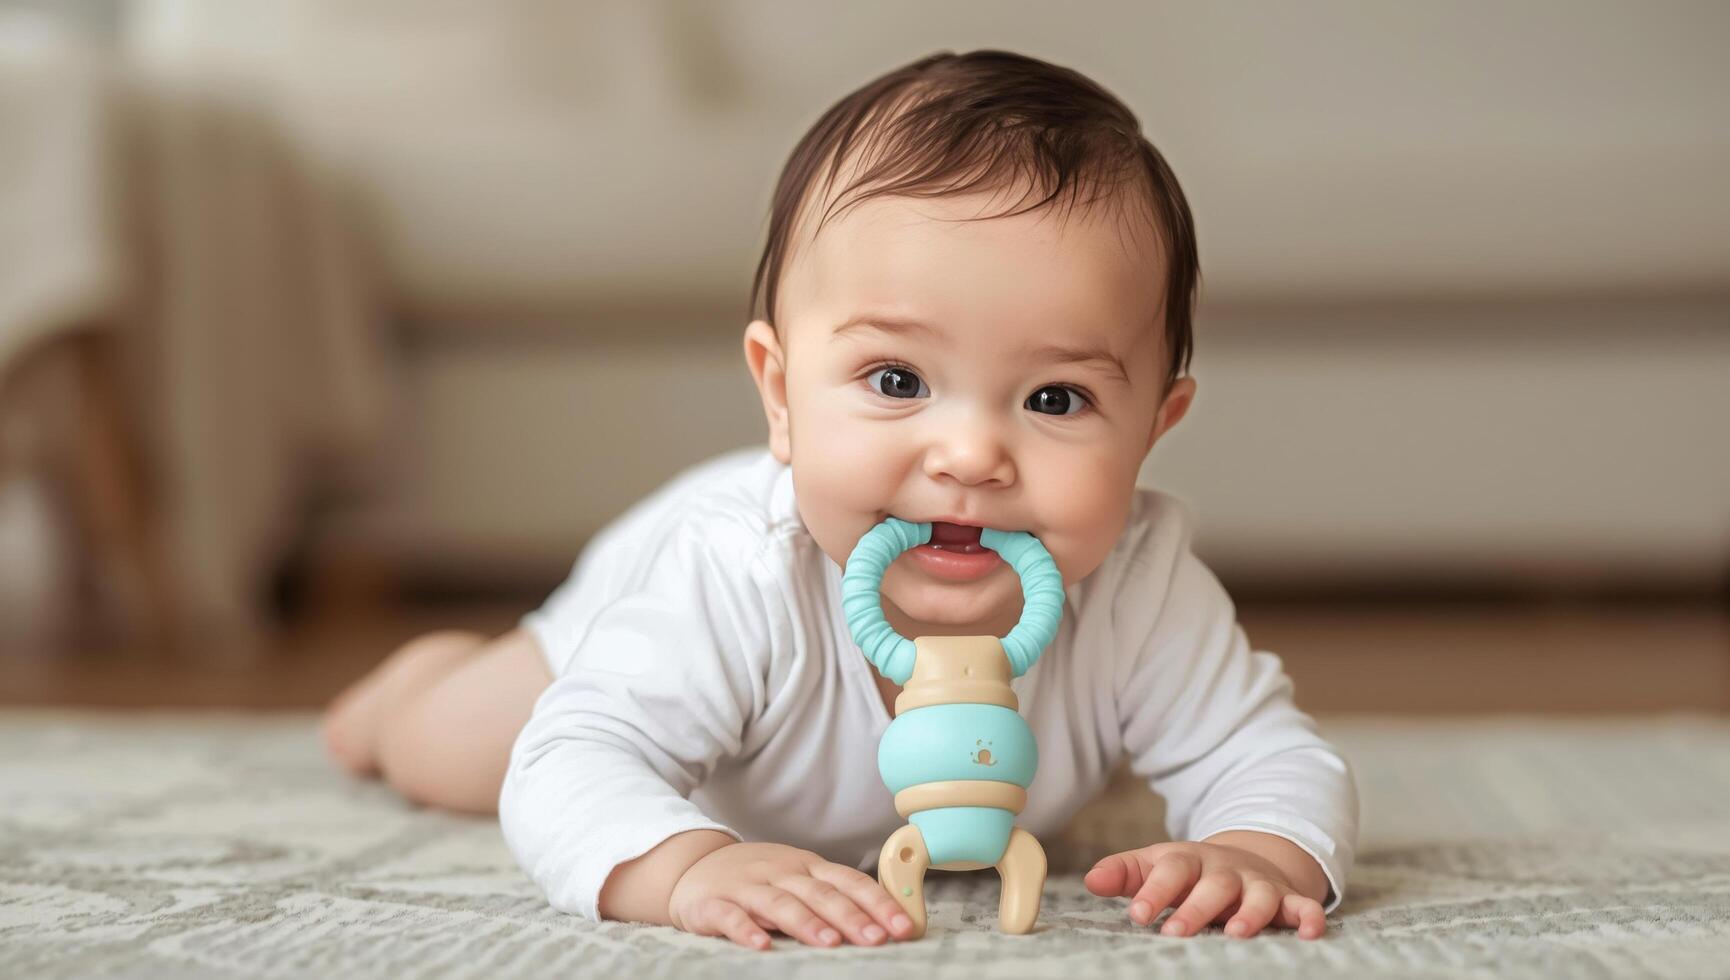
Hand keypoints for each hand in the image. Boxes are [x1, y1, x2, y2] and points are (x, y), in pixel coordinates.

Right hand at [667, 842, 916, 949]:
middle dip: (851, 916)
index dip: (878, 903)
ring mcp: (746, 886)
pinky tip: (762, 947)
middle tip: (878, 938)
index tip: (904, 926)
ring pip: (780, 903)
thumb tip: (882, 923)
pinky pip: (731, 917)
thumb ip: (831, 896)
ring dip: (807, 923)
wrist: (692, 866)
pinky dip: (746, 931)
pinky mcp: (713, 904)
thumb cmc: (757, 879)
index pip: (849, 881)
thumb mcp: (796, 877)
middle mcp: (780, 872)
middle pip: (820, 893)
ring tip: (831, 943)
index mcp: (806, 866)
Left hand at [1084, 836, 1328, 939]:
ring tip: (1236, 934)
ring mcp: (1258, 883)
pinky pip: (1302, 906)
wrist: (1246, 858)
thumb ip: (1125, 874)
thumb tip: (1091, 880)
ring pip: (1258, 895)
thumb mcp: (1157, 865)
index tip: (1136, 915)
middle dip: (1195, 908)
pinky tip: (1311, 933)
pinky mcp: (1287, 898)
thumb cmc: (1191, 872)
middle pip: (1213, 885)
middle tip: (1174, 932)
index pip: (1170, 870)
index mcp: (1189, 861)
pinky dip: (1310, 917)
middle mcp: (1225, 870)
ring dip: (1250, 913)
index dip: (1153, 891)